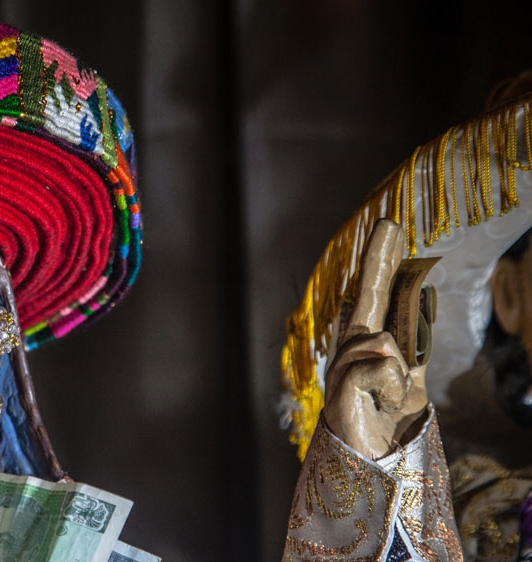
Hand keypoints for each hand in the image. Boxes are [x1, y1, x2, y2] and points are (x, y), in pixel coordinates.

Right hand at [322, 219, 429, 458]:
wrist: (375, 464)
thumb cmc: (386, 423)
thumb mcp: (410, 382)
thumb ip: (412, 350)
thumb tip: (418, 311)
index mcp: (367, 345)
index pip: (376, 295)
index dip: (381, 262)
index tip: (390, 230)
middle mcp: (350, 349)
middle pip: (366, 295)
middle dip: (377, 258)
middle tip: (389, 223)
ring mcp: (341, 367)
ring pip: (382, 340)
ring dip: (399, 373)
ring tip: (390, 398)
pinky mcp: (340, 388)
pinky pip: (380, 364)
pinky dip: (392, 386)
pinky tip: (384, 402)